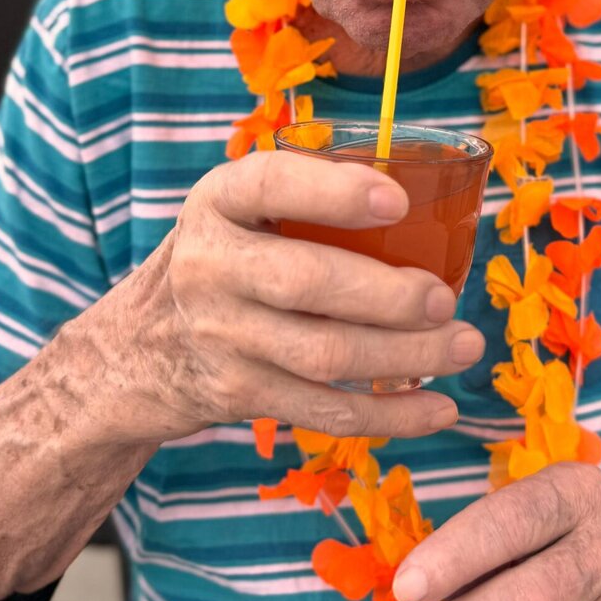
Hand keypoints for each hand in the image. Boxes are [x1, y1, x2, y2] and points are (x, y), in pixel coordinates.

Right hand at [123, 150, 484, 440]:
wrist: (136, 348)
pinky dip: (389, 415)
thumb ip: (304, 198)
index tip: (397, 200)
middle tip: (446, 298)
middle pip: (307, 281)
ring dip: (406, 355)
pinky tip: (439, 409)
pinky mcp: (240, 394)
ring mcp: (222, 336)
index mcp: (219, 201)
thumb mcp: (237, 210)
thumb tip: (430, 198)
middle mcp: (211, 265)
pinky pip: (325, 409)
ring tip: (463, 346)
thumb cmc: (224, 258)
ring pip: (325, 353)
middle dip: (388, 294)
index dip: (334, 192)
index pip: (271, 185)